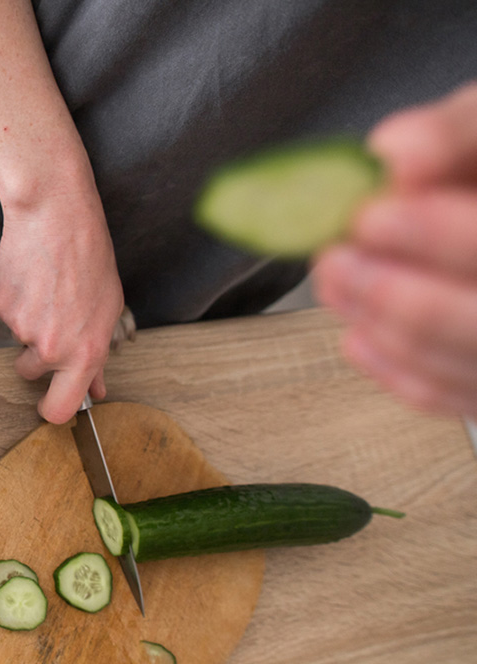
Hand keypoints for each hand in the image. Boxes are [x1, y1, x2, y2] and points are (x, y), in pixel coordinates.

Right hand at [0, 184, 124, 423]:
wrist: (56, 217)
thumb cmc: (90, 258)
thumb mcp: (107, 310)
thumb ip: (98, 356)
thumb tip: (97, 389)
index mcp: (85, 353)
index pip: (60, 408)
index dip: (52, 410)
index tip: (50, 403)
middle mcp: (52, 348)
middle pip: (30, 374)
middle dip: (35, 359)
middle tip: (51, 323)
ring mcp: (23, 329)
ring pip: (19, 340)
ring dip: (28, 324)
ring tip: (47, 290)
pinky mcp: (1, 307)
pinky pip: (7, 315)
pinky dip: (17, 301)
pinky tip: (33, 277)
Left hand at [314, 82, 476, 417]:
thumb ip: (453, 135)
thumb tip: (394, 153)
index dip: (438, 235)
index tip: (371, 215)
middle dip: (398, 294)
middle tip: (336, 259)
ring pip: (464, 362)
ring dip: (384, 326)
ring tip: (334, 282)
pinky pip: (448, 394)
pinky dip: (394, 367)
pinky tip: (357, 333)